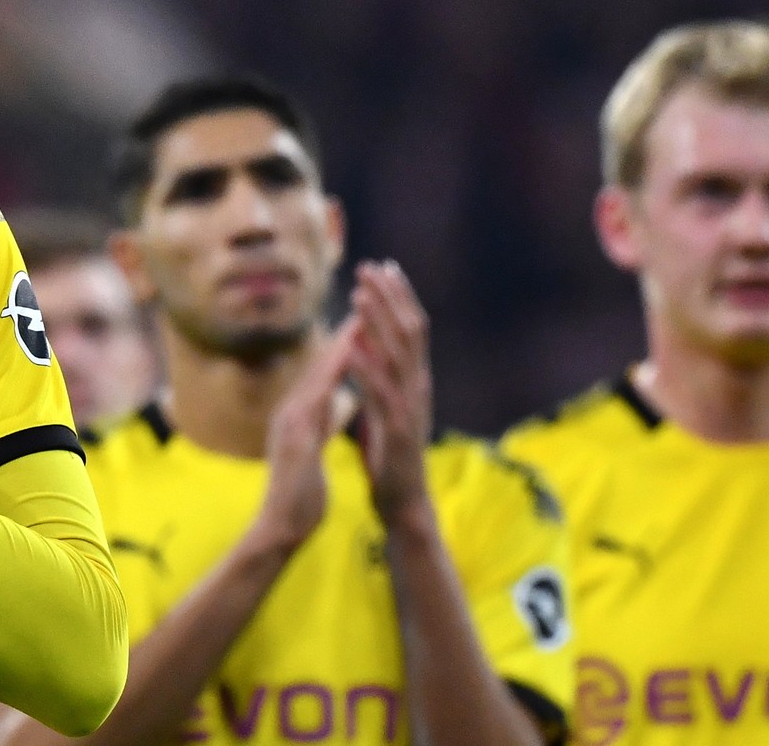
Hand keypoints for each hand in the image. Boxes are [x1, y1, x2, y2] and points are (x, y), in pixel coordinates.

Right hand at [254, 314, 359, 552]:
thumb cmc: (298, 498)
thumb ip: (321, 426)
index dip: (345, 348)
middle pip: (321, 365)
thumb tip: (332, 407)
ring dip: (341, 344)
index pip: (325, 375)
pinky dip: (334, 371)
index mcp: (298, 417)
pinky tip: (350, 354)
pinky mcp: (295, 432)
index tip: (366, 323)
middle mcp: (291, 411)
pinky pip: (318, 394)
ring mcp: (291, 420)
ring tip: (363, 316)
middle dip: (345, 335)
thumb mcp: (313, 452)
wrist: (279, 529)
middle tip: (366, 304)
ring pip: (319, 372)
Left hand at [347, 260, 432, 524]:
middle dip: (389, 297)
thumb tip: (366, 344)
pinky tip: (350, 347)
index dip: (398, 296)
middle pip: (408, 331)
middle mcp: (418, 387)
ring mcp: (410, 407)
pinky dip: (367, 367)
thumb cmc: (389, 455)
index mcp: (414, 380)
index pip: (410, 327)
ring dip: (378, 323)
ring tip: (359, 295)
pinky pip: (381, 392)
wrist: (402, 502)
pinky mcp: (397, 429)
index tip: (382, 266)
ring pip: (396, 355)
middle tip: (369, 266)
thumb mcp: (383, 407)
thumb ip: (378, 377)